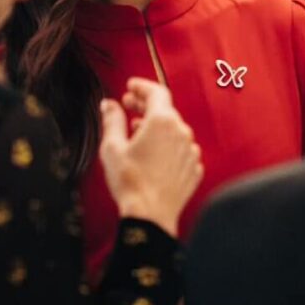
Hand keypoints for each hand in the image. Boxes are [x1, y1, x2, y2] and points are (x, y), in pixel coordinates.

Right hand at [99, 77, 202, 236]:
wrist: (150, 217)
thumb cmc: (130, 182)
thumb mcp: (112, 147)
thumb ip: (112, 120)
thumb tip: (109, 104)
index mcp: (162, 121)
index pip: (156, 92)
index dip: (142, 86)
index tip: (131, 86)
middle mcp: (181, 132)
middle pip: (165, 110)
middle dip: (145, 105)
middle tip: (128, 106)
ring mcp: (191, 150)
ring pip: (174, 130)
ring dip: (157, 127)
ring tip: (138, 131)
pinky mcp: (194, 168)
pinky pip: (180, 150)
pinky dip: (168, 147)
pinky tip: (154, 155)